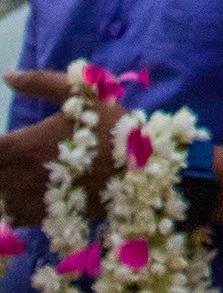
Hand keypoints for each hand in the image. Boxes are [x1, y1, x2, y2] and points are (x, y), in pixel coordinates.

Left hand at [0, 70, 121, 226]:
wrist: (139, 170)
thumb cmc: (110, 127)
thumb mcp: (81, 93)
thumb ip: (40, 82)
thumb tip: (7, 75)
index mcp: (24, 145)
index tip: (4, 140)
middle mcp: (21, 175)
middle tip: (10, 155)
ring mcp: (30, 200)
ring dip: (1, 184)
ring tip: (14, 171)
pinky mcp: (43, 217)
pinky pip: (10, 217)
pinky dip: (8, 206)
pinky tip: (19, 192)